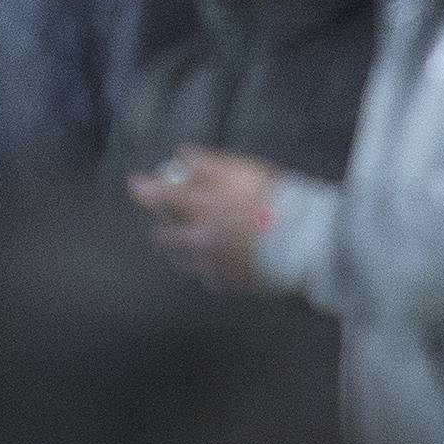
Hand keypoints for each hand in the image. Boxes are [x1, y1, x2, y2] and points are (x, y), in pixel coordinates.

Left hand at [129, 149, 284, 283]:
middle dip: (162, 223)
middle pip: (163, 237)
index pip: (160, 198)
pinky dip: (203, 265)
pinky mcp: (229, 286)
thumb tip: (182, 157)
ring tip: (191, 236)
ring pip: (180, 260)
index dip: (144, 188)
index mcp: (203, 208)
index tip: (135, 183)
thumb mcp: (243, 171)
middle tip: (171, 215)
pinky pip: (204, 276)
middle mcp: (200, 240)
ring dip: (179, 247)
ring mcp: (213, 266)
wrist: (308, 243)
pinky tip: (215, 256)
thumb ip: (208, 164)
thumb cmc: (277, 200)